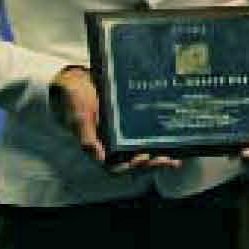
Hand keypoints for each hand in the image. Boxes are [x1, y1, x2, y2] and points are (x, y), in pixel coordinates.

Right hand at [46, 67, 178, 171]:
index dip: (130, 167)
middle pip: (133, 164)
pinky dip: (159, 144)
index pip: (115, 167)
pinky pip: (145, 138)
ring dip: (157, 160)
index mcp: (98, 147)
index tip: (143, 158)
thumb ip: (86, 137)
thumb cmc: (75, 100)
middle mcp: (111, 145)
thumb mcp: (79, 118)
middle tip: (166, 160)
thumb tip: (99, 158)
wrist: (78, 80)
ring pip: (142, 155)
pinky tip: (173, 144)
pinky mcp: (131, 125)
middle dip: (150, 165)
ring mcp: (122, 136)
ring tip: (173, 160)